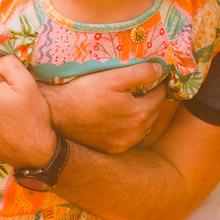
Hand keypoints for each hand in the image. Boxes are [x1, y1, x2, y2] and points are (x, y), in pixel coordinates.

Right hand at [42, 62, 167, 153]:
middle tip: (149, 87)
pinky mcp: (112, 148)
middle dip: (153, 99)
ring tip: (138, 101)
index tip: (160, 77)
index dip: (160, 85)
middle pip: (154, 113)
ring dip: (145, 114)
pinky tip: (124, 118)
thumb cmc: (84, 92)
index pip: (159, 96)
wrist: (59, 115)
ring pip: (144, 127)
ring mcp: (124, 143)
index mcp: (140, 113)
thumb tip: (160, 70)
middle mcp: (135, 133)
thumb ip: (140, 73)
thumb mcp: (113, 77)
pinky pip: (131, 137)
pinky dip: (133, 127)